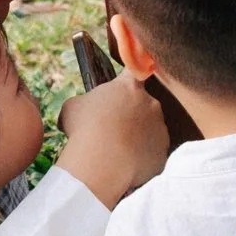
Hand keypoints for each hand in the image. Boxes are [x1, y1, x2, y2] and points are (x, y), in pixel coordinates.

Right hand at [52, 71, 168, 207]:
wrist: (101, 163)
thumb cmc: (84, 130)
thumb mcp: (72, 107)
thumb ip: (83, 101)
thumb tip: (82, 108)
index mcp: (128, 87)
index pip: (135, 71)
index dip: (131, 76)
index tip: (128, 81)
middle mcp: (150, 104)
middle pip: (142, 105)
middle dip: (129, 114)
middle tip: (111, 129)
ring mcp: (160, 128)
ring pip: (149, 130)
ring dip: (137, 136)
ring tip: (116, 150)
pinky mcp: (163, 151)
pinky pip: (152, 152)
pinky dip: (141, 156)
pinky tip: (124, 163)